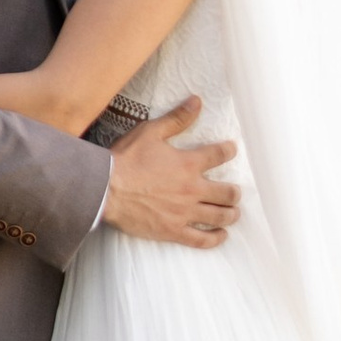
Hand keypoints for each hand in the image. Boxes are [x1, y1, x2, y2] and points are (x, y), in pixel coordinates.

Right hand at [103, 96, 239, 247]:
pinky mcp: (173, 231)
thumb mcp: (151, 132)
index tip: (231, 150)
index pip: (219, 155)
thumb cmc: (126, 159)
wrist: (105, 189)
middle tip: (235, 192)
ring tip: (234, 213)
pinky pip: (201, 239)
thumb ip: (177, 119)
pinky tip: (222, 235)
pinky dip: (215, 238)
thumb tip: (197, 101)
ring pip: (219, 216)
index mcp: (189, 164)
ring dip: (231, 214)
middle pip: (227, 193)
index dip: (229, 151)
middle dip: (235, 192)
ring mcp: (184, 213)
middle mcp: (192, 190)